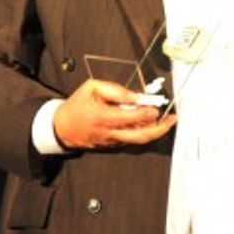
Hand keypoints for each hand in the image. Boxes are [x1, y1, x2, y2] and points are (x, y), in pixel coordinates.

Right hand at [53, 79, 177, 149]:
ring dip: (154, 131)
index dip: (146, 114)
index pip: (131, 118)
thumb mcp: (92, 88)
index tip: (157, 108)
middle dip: (159, 128)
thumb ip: (115, 90)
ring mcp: (111, 141)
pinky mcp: (112, 145)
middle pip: (140, 136)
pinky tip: (150, 124)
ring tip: (166, 122)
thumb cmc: (76, 105)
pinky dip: (143, 132)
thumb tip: (135, 96)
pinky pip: (131, 139)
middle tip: (172, 119)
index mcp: (103, 117)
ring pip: (138, 140)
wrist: (61, 127)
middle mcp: (109, 132)